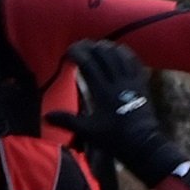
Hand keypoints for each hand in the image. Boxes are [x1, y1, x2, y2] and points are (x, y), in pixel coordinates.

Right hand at [55, 40, 185, 183]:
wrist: (142, 144)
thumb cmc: (114, 138)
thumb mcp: (88, 132)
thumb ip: (67, 121)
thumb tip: (46, 116)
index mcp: (102, 92)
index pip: (88, 64)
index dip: (77, 53)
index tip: (68, 50)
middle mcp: (117, 82)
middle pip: (104, 55)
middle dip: (91, 46)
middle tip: (81, 46)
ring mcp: (131, 81)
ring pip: (120, 55)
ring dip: (107, 47)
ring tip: (97, 46)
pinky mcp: (141, 84)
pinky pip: (134, 62)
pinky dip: (125, 53)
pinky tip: (119, 51)